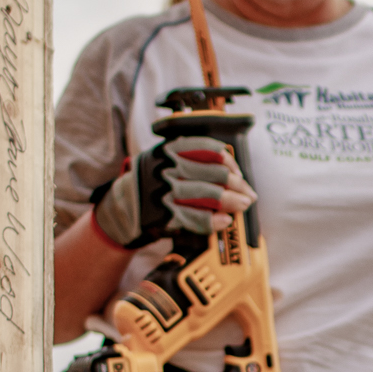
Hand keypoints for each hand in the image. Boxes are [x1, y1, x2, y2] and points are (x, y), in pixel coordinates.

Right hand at [91, 135, 255, 249]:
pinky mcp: (165, 214)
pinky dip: (213, 220)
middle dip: (237, 185)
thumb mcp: (165, 158)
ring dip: (231, 202)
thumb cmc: (152, 182)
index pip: (209, 150)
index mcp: (170, 150)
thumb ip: (191, 158)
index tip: (238, 173)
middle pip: (214, 173)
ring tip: (242, 206)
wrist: (123, 206)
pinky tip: (224, 220)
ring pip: (208, 195)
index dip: (229, 163)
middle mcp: (169, 168)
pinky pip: (195, 217)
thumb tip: (230, 170)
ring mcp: (167, 191)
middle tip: (248, 195)